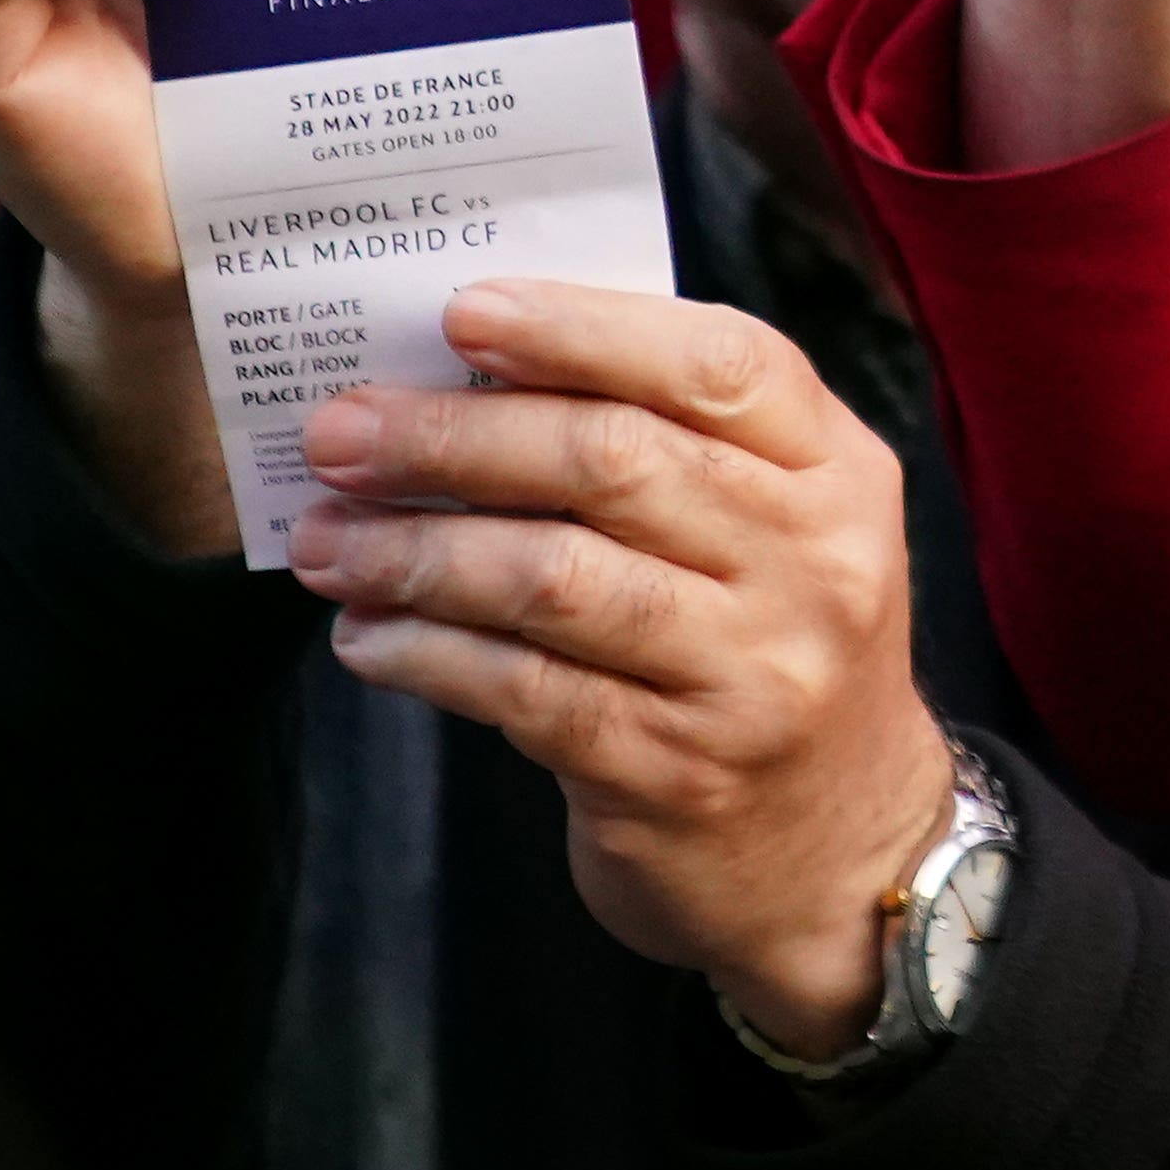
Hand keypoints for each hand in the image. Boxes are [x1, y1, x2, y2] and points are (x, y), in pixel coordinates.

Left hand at [290, 281, 960, 1062]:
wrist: (846, 856)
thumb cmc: (772, 655)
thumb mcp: (780, 534)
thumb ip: (676, 450)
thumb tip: (475, 381)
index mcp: (840, 475)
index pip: (722, 364)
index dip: (586, 329)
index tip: (463, 313)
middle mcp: (812, 565)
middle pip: (615, 462)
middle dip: (455, 436)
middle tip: (340, 431)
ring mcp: (750, 674)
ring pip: (554, 577)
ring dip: (415, 550)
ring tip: (323, 538)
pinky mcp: (675, 772)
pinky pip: (523, 691)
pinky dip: (427, 654)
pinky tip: (368, 635)